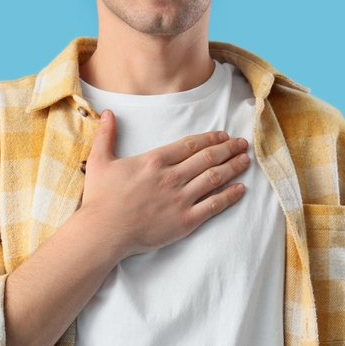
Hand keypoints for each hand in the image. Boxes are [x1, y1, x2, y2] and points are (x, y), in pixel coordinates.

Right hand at [80, 109, 249, 259]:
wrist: (103, 232)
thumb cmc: (100, 198)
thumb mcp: (99, 160)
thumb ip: (106, 135)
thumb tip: (108, 113)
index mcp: (155, 160)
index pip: (191, 144)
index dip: (211, 138)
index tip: (224, 136)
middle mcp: (172, 176)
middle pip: (208, 158)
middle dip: (228, 149)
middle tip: (242, 144)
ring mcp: (181, 199)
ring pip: (215, 178)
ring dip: (233, 167)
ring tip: (245, 161)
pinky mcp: (186, 221)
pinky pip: (214, 205)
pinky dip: (230, 195)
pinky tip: (240, 189)